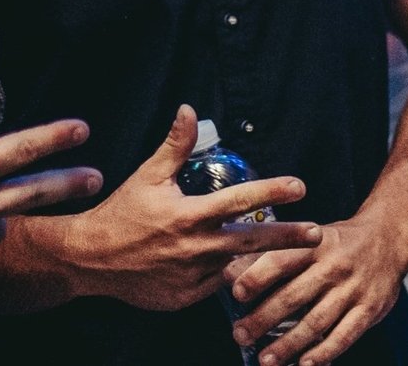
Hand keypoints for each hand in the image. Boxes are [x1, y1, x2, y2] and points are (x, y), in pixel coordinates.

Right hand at [71, 105, 321, 310]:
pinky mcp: (185, 298)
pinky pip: (215, 285)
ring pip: (235, 266)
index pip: (239, 200)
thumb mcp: (147, 176)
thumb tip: (189, 109)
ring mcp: (191, 278)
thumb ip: (174, 146)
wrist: (89, 259)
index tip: (299, 186)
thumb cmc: (121, 213)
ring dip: (261, 259)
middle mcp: (194, 249)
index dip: (271, 191)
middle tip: (317, 232)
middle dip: (288, 237)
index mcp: (187, 216)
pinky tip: (238, 268)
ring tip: (290, 252)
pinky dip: (227, 275)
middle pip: (251, 241)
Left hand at [227, 214, 407, 365]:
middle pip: (294, 296)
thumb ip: (273, 255)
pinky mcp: (370, 308)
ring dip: (289, 344)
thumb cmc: (338, 240)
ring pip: (316, 321)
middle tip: (241, 334)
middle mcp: (333, 266)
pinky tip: (305, 364)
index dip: (257, 275)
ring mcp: (352, 289)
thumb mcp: (308, 237)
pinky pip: (345, 335)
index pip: (281, 259)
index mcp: (313, 244)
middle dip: (263, 318)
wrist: (389, 236)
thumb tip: (230, 272)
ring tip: (265, 359)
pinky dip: (324, 352)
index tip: (236, 292)